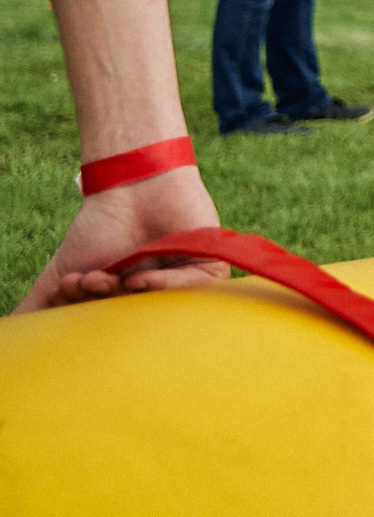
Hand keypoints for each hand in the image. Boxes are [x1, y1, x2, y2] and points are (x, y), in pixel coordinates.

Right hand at [13, 167, 226, 311]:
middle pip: (134, 318)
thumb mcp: (63, 274)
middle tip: (86, 280)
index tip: (70, 285)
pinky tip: (140, 279)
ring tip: (106, 277)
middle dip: (105, 302)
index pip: (109, 323)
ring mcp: (183, 285)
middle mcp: (156, 299)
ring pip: (160, 309)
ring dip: (128, 296)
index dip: (87, 309)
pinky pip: (193, 291)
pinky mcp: (210, 270)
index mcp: (127, 306)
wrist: (134, 186)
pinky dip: (164, 287)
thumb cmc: (100, 229)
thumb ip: (39, 306)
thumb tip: (9, 331)